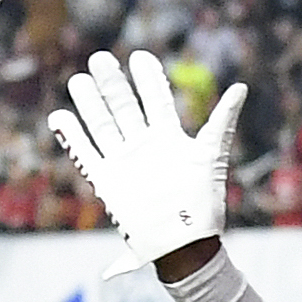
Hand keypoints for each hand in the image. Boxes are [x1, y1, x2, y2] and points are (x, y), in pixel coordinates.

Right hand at [48, 49, 241, 273]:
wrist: (184, 245)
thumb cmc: (202, 203)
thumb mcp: (211, 155)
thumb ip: (222, 120)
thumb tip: (242, 87)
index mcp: (168, 139)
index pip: (156, 100)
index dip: (148, 78)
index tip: (139, 56)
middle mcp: (144, 146)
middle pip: (124, 107)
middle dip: (112, 83)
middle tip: (100, 58)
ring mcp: (124, 162)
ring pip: (102, 126)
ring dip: (90, 103)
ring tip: (79, 80)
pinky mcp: (107, 182)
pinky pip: (85, 155)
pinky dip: (72, 137)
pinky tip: (59, 117)